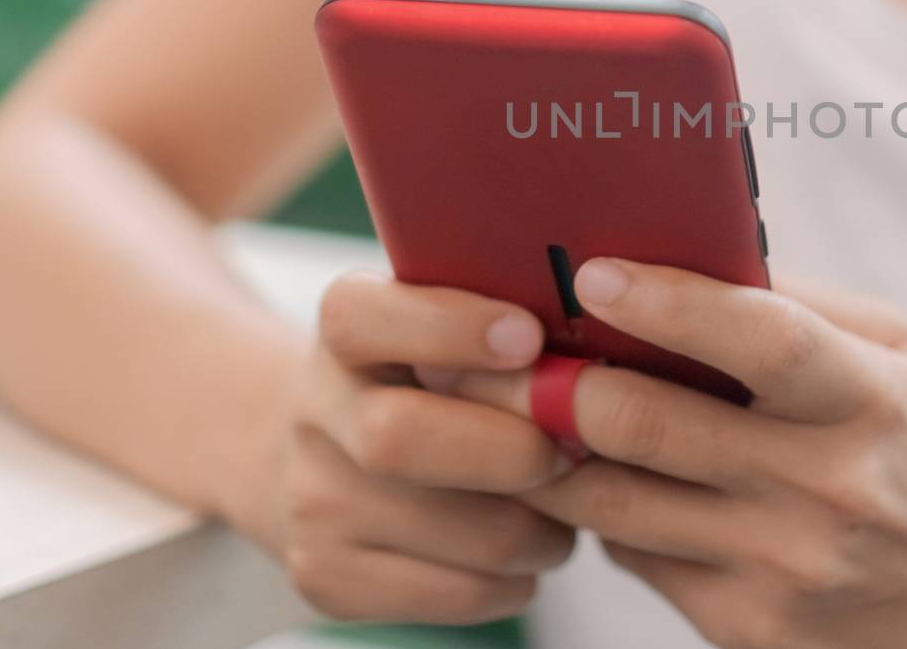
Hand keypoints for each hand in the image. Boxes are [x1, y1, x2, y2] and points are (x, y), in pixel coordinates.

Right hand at [259, 272, 576, 623]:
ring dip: (541, 525)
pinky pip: (459, 592)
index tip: (529, 337)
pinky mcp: (330, 579)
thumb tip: (592, 341)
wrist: (330, 456)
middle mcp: (314, 412)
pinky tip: (525, 547)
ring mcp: (314, 503)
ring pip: (460, 530)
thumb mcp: (446, 324)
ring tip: (565, 502)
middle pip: (399, 439)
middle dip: (514, 451)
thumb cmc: (428, 378)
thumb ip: (504, 315)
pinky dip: (518, 576)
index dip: (450, 328)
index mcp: (344, 329)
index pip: (367, 318)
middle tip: (573, 452)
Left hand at [454, 261, 906, 648]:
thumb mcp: (901, 357)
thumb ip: (800, 305)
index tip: (593, 272)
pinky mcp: (745, 625)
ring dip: (543, 447)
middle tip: (492, 343)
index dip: (669, 303)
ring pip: (613, 501)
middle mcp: (825, 486)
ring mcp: (780, 566)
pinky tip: (590, 472)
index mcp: (869, 398)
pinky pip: (632, 556)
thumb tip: (684, 258)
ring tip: (502, 404)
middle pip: (650, 424)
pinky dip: (598, 508)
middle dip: (553, 378)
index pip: (761, 339)